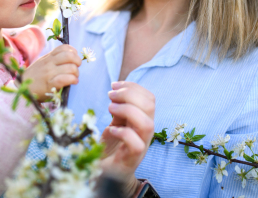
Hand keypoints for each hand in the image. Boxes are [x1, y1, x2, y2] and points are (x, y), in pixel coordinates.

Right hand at [22, 45, 80, 100]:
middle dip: (78, 61)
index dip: (73, 51)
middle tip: (76, 68)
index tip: (74, 58)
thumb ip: (54, 60)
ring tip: (74, 77)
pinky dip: (72, 80)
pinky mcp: (50, 84)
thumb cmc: (35, 77)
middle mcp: (49, 62)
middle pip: (70, 56)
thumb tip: (71, 60)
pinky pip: (65, 79)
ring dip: (76, 73)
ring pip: (71, 68)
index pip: (64, 47)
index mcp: (49, 57)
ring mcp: (49, 72)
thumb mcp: (42, 63)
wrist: (21, 87)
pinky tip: (73, 82)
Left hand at [101, 81, 154, 196]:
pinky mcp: (133, 158)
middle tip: (111, 95)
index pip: (149, 98)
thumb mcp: (115, 122)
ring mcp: (142, 144)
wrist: (107, 172)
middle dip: (129, 94)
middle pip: (150, 106)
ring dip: (126, 110)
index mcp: (144, 120)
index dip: (133, 87)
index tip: (115, 85)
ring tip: (110, 108)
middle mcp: (146, 131)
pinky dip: (123, 132)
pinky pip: (136, 143)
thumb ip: (120, 109)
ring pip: (147, 123)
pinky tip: (111, 129)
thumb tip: (116, 89)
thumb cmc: (112, 146)